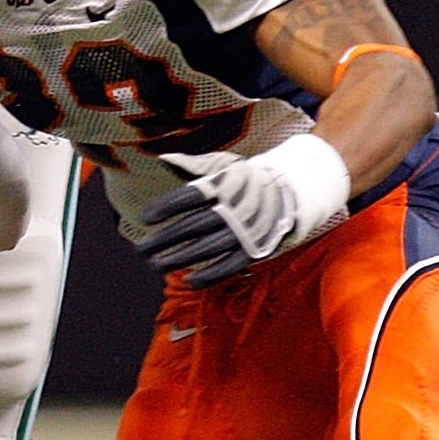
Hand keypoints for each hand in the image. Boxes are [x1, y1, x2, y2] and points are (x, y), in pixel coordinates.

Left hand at [134, 136, 353, 283]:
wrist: (296, 189)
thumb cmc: (250, 178)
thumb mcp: (224, 165)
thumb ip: (193, 166)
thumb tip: (164, 160)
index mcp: (224, 184)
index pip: (191, 196)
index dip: (167, 207)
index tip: (146, 218)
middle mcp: (234, 207)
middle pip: (194, 225)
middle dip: (165, 239)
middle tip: (142, 249)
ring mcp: (247, 230)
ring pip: (208, 248)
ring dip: (181, 258)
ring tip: (157, 265)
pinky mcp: (258, 248)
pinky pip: (231, 265)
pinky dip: (211, 274)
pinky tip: (190, 280)